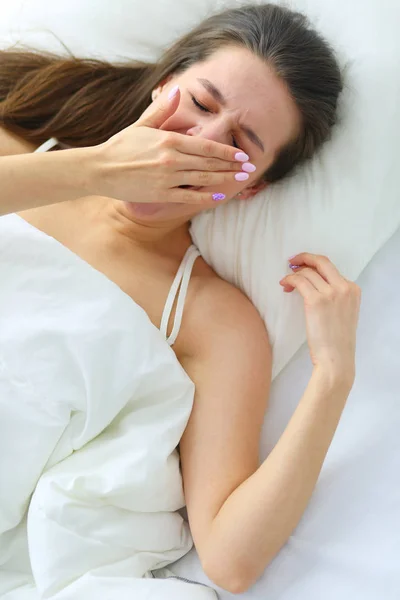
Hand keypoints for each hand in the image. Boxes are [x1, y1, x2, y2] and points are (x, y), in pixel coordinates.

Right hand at [89, 86, 249, 203]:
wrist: (100, 169)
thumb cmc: (120, 146)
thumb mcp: (142, 125)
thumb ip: (162, 110)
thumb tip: (176, 91)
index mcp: (169, 140)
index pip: (206, 146)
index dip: (227, 151)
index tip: (242, 155)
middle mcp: (172, 159)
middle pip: (209, 163)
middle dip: (231, 166)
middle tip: (249, 169)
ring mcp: (167, 178)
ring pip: (203, 179)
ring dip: (224, 179)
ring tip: (240, 180)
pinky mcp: (161, 194)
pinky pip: (189, 196)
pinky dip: (205, 196)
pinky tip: (218, 196)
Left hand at [279, 253, 361, 384]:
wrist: (336, 358)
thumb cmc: (337, 341)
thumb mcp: (345, 312)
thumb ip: (336, 296)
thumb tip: (315, 284)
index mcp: (353, 289)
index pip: (331, 268)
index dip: (314, 265)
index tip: (303, 266)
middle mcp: (344, 287)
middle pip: (321, 262)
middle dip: (305, 257)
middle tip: (293, 261)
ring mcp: (330, 293)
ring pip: (307, 272)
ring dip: (294, 274)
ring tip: (286, 282)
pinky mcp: (315, 300)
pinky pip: (299, 281)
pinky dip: (289, 280)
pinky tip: (285, 286)